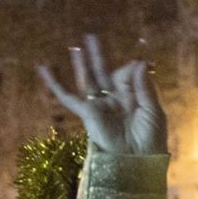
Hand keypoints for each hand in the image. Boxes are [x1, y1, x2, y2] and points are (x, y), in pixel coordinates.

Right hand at [38, 34, 166, 155]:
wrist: (137, 162)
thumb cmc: (150, 140)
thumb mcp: (153, 111)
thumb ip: (144, 87)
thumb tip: (139, 62)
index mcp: (132, 99)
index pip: (127, 75)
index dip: (131, 69)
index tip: (138, 65)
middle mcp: (114, 101)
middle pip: (104, 73)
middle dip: (98, 56)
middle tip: (91, 36)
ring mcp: (99, 106)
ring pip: (87, 81)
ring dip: (81, 64)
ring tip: (75, 47)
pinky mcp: (86, 113)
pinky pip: (67, 96)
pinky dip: (54, 82)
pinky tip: (44, 68)